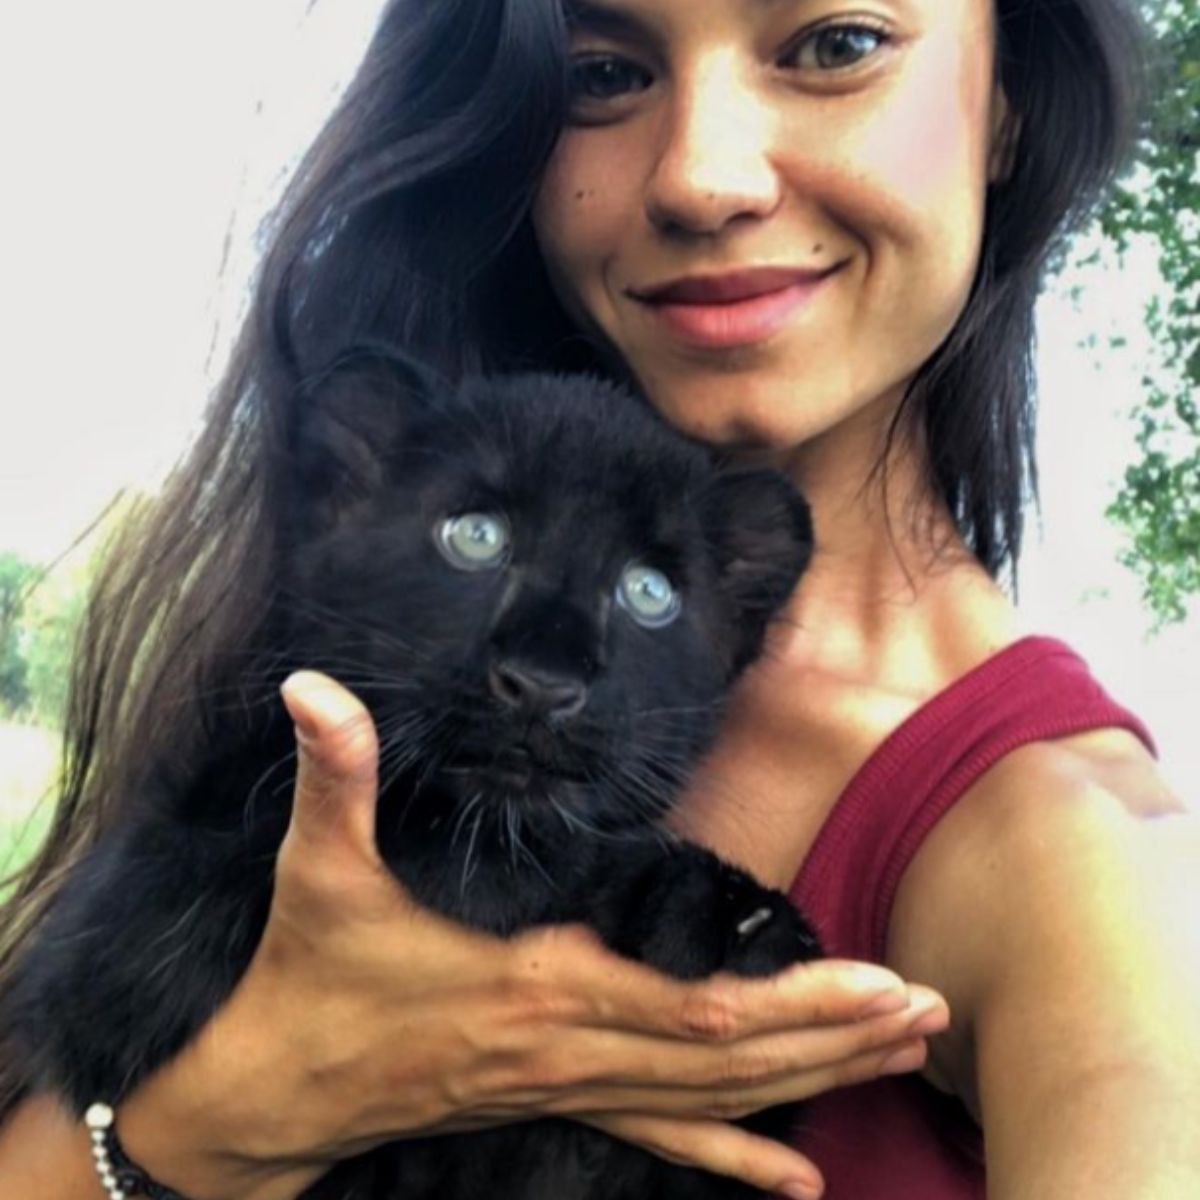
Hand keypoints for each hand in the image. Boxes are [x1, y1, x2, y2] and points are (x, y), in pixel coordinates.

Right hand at [117, 672, 947, 1199]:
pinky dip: (737, 1156)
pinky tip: (798, 1182)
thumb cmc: (311, 974)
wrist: (276, 1090)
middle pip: (730, 1058)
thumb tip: (311, 684)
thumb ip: (335, 773)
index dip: (790, 1001)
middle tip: (929, 1015)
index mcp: (535, 984)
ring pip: (714, 1100)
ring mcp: (569, 1087)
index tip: (876, 978)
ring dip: (812, 1079)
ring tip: (898, 1058)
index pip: (689, 1008)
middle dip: (836, 1036)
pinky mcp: (558, 1101)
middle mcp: (569, 1048)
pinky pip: (665, 1139)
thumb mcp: (319, 868)